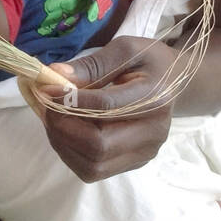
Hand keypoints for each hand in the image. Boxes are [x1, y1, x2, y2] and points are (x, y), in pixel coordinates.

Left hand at [34, 36, 178, 181]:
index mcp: (154, 97)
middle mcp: (153, 133)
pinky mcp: (133, 163)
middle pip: (98, 145)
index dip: (70, 100)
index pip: (106, 107)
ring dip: (62, 143)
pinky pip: (92, 170)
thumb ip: (92, 64)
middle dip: (63, 126)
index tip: (46, 88)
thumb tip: (55, 76)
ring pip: (92, 165)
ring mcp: (144, 153)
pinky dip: (70, 153)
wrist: (175, 84)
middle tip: (45, 105)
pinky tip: (65, 132)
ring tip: (52, 118)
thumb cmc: (149, 62)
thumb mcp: (125, 49)